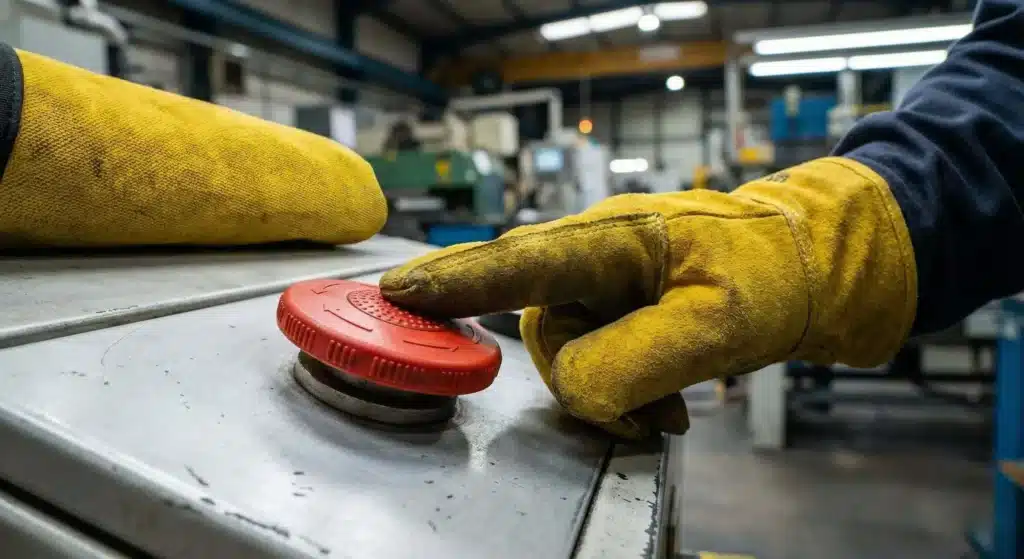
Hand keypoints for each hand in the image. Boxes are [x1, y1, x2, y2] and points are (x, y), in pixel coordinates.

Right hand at [381, 158, 916, 438]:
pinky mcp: (618, 310)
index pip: (516, 261)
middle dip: (586, 377)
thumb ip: (635, 357)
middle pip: (541, 327)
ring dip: (614, 392)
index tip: (395, 294)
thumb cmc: (773, 272)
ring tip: (671, 408)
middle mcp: (595, 256)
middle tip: (649, 412)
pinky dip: (625, 392)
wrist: (815, 271)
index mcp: (611, 237)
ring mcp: (605, 284)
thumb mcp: (719, 321)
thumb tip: (574, 387)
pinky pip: (594, 359)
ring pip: (569, 354)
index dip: (452, 281)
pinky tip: (665, 403)